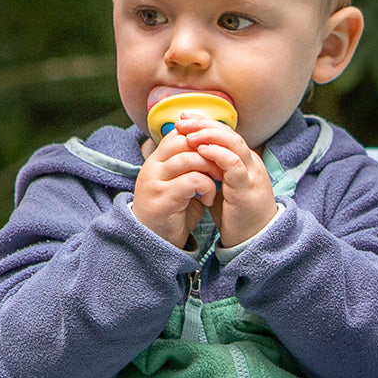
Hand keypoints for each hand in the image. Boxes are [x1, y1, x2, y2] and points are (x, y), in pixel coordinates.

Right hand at [131, 127, 223, 247]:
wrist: (155, 244)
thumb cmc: (173, 213)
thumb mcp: (183, 184)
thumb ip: (194, 166)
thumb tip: (217, 147)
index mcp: (157, 160)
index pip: (179, 133)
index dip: (202, 138)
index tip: (219, 152)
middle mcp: (153, 166)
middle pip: (184, 141)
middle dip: (209, 150)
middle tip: (223, 165)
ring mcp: (155, 181)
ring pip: (189, 158)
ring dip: (210, 168)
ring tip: (219, 182)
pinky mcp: (163, 198)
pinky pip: (191, 180)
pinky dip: (207, 187)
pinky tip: (209, 200)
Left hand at [172, 113, 277, 247]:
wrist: (253, 239)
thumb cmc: (235, 215)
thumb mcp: (220, 187)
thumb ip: (210, 171)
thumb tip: (187, 158)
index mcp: (243, 161)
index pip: (225, 133)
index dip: (205, 124)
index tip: (183, 119)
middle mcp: (250, 162)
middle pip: (229, 133)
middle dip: (204, 124)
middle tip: (182, 120)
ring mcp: (251, 173)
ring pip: (233, 143)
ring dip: (209, 136)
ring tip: (188, 134)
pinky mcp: (248, 187)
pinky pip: (234, 164)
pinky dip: (217, 154)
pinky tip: (201, 151)